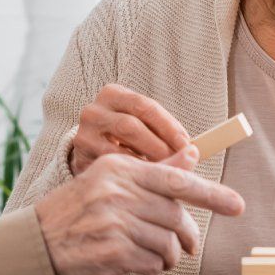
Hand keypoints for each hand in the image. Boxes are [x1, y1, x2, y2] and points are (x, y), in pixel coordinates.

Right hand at [33, 150, 243, 274]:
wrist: (34, 246)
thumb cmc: (75, 213)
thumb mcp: (109, 181)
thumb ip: (153, 171)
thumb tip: (193, 154)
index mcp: (119, 168)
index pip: (175, 179)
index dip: (212, 193)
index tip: (238, 205)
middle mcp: (117, 191)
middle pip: (176, 216)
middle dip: (187, 237)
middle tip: (186, 248)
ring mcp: (113, 222)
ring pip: (168, 243)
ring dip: (170, 257)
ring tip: (159, 261)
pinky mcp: (112, 252)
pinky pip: (152, 263)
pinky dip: (153, 269)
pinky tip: (142, 269)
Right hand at [69, 84, 190, 174]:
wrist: (90, 152)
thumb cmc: (125, 138)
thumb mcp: (141, 126)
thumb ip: (161, 132)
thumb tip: (193, 150)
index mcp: (113, 94)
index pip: (145, 106)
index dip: (168, 125)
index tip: (187, 144)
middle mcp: (94, 110)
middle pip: (131, 126)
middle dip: (158, 146)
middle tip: (179, 163)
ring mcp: (84, 133)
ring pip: (119, 148)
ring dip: (146, 162)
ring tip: (165, 173)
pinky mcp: (80, 156)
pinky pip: (111, 167)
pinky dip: (132, 173)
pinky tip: (145, 180)